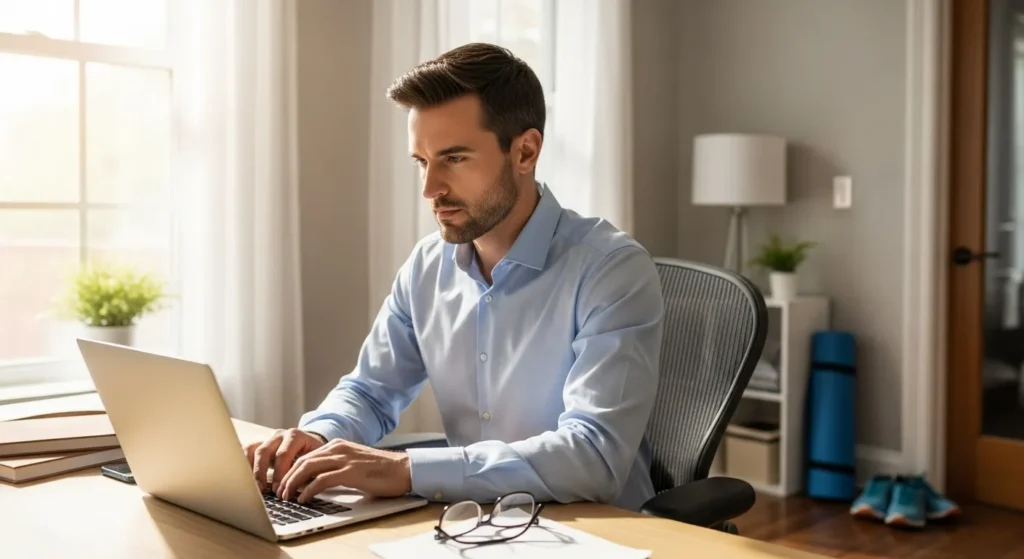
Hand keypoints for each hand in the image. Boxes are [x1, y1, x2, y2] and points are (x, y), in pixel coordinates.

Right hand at [245, 428, 326, 493]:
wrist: (312, 444)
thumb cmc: (314, 455)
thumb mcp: (315, 461)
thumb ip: (306, 472)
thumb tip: (296, 491)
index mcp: (295, 436)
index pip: (283, 454)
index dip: (279, 474)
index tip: (279, 490)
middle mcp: (280, 435)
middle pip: (264, 451)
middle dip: (261, 473)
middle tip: (262, 490)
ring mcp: (268, 439)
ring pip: (253, 450)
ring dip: (251, 470)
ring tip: (251, 486)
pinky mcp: (261, 444)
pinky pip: (248, 451)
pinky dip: (244, 464)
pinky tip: (245, 478)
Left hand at [277, 439, 411, 502]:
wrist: (403, 469)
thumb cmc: (382, 470)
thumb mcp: (354, 463)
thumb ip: (337, 467)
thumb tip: (317, 481)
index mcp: (339, 445)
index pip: (306, 456)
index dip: (292, 471)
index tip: (285, 484)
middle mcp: (339, 448)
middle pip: (303, 461)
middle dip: (287, 477)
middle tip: (280, 492)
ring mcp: (344, 459)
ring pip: (308, 468)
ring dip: (293, 484)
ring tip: (287, 497)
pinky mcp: (350, 472)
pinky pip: (322, 480)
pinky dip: (309, 490)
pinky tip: (304, 498)